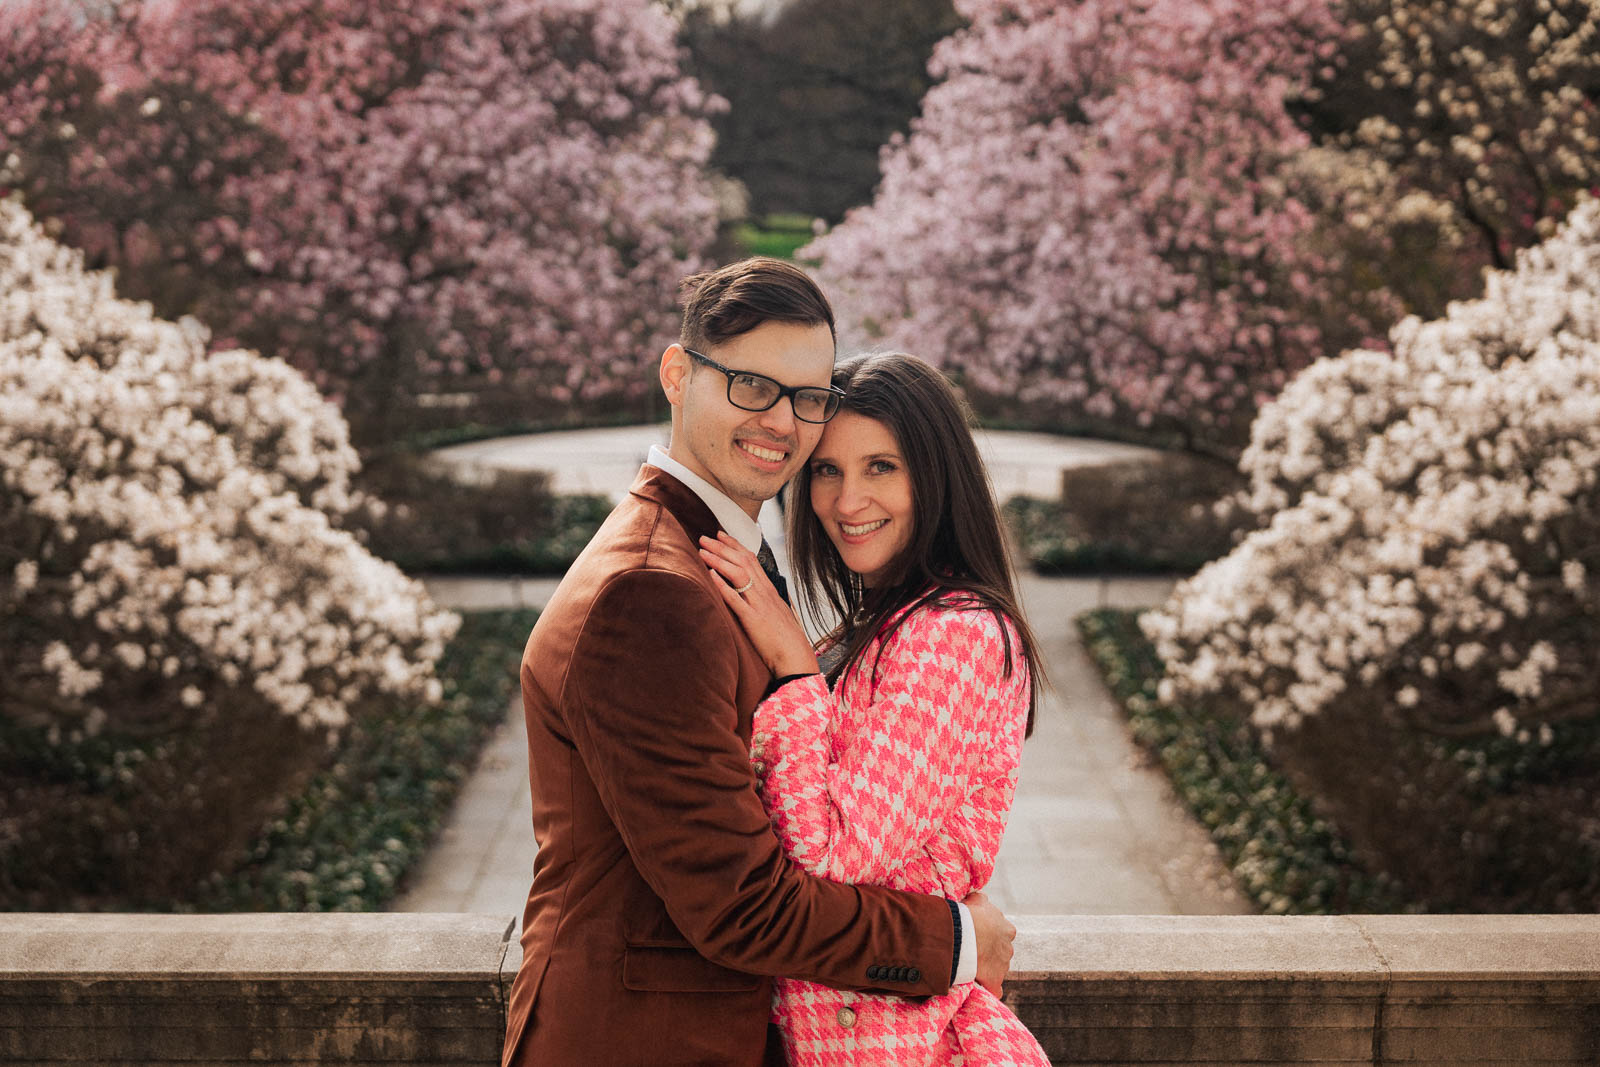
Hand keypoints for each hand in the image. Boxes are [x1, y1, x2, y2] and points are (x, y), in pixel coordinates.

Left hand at [699, 533, 818, 677]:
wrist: (795, 656)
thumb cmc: (785, 638)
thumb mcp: (776, 612)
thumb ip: (763, 600)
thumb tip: (751, 594)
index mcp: (769, 589)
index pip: (751, 559)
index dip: (734, 545)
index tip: (720, 534)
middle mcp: (764, 592)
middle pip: (742, 561)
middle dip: (722, 547)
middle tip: (704, 537)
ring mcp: (759, 605)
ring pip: (739, 574)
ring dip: (719, 560)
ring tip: (702, 550)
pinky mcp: (753, 620)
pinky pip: (736, 599)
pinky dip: (723, 585)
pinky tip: (710, 575)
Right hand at [964, 890, 1014, 996]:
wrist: (963, 934)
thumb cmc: (969, 915)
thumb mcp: (977, 900)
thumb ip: (982, 900)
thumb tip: (983, 899)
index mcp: (1008, 930)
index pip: (1003, 935)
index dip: (990, 935)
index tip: (979, 936)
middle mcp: (1009, 948)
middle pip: (1001, 953)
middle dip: (990, 953)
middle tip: (974, 952)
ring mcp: (1003, 966)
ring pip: (997, 969)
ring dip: (987, 969)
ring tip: (970, 967)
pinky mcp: (995, 981)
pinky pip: (995, 988)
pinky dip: (989, 988)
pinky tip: (980, 987)